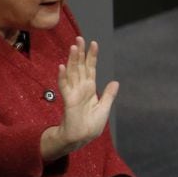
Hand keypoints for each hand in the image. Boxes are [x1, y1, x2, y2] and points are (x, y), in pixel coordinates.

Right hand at [40, 37, 119, 161]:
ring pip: (73, 72)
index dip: (92, 56)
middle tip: (80, 38)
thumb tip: (115, 82)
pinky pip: (65, 86)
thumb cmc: (91, 125)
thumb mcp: (104, 108)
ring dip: (72, 60)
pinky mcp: (68, 100)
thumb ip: (109, 95)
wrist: (81, 138)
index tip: (94, 43)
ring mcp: (74, 93)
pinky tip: (62, 66)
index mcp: (90, 89)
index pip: (90, 69)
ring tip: (73, 47)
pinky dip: (63, 76)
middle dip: (81, 53)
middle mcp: (81, 88)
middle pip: (80, 67)